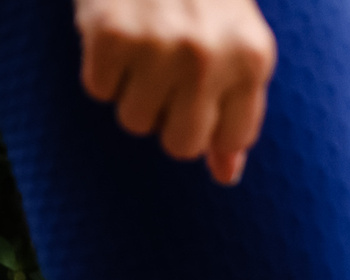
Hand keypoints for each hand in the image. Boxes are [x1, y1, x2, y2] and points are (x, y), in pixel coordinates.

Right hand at [73, 0, 276, 185]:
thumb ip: (238, 110)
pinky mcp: (110, 34)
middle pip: (181, 144)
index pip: (232, 139)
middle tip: (164, 82)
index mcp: (252, 60)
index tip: (198, 102)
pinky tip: (116, 36)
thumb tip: (226, 176)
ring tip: (142, 53)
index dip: (209, 130)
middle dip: (169, 121)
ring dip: (131, 94)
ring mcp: (158, 46)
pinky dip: (101, 69)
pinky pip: (98, 90)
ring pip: (136, 121)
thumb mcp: (239, 45)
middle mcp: (209, 57)